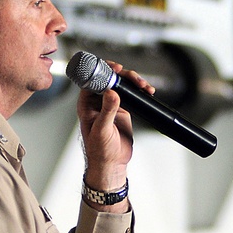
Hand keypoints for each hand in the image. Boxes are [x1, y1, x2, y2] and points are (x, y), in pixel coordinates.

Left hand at [77, 61, 153, 194]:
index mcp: (86, 104)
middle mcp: (97, 102)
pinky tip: (147, 91)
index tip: (116, 69)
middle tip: (134, 78)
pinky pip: (131, 95)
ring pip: (121, 85)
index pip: (93, 80)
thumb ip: (107, 111)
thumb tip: (112, 93)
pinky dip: (139, 91)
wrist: (112, 163)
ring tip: (144, 86)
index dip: (103, 71)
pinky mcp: (123, 109)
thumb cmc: (99, 151)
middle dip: (123, 75)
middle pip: (109, 79)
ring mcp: (111, 105)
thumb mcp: (102, 130)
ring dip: (133, 82)